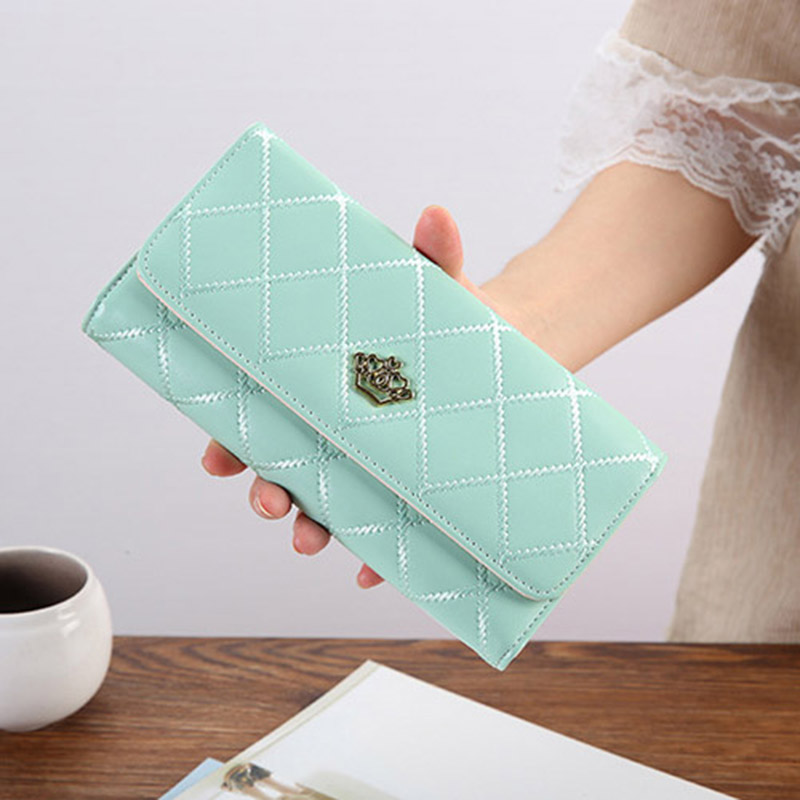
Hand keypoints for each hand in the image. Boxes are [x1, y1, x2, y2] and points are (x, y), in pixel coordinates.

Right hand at [201, 204, 510, 588]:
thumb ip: (434, 254)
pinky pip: (386, 532)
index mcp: (327, 388)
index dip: (232, 440)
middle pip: (286, 469)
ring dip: (310, 529)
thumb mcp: (439, 286)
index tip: (217, 460)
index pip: (264, 418)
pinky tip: (374, 574)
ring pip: (326, 506)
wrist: (511, 349)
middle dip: (268, 491)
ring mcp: (375, 465)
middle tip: (269, 501)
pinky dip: (377, 559)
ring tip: (310, 540)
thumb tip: (437, 213)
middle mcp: (341, 432)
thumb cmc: (456, 317)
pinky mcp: (412, 489)